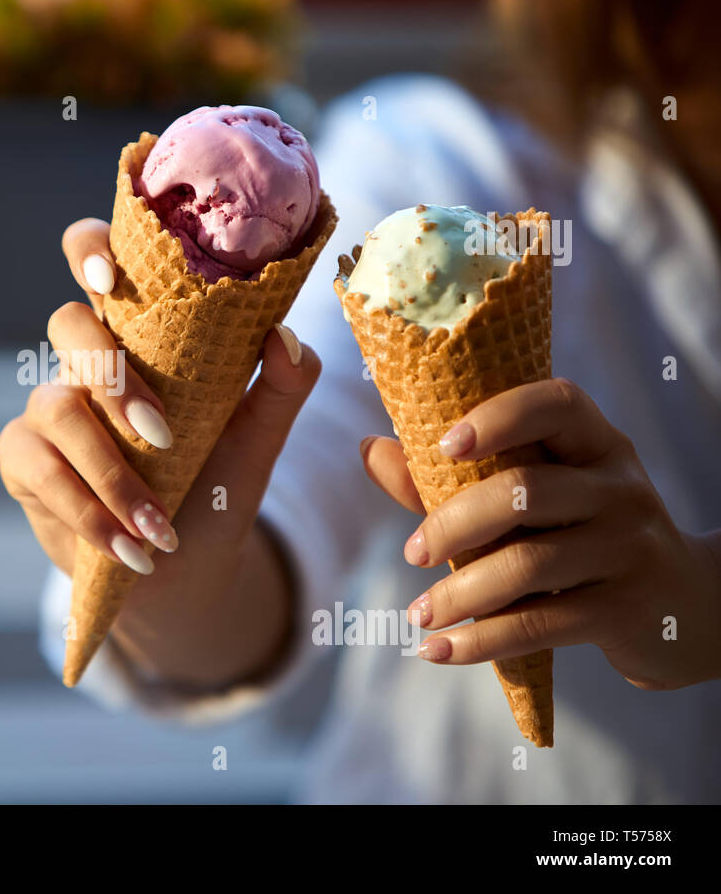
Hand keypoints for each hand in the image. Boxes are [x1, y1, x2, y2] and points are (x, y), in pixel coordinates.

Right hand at [0, 218, 320, 686]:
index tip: (108, 276)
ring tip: (156, 522)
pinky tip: (129, 546)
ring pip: (55, 405)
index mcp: (140, 333)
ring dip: (111, 469)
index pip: (97, 259)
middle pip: (66, 324)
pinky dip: (88, 511)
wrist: (187, 568)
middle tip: (163, 433)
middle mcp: (88, 359)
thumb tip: (284, 336)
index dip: (89, 249)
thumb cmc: (216, 487)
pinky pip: (38, 467)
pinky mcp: (24, 462)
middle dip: (113, 377)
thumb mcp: (259, 438)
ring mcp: (49, 407)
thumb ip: (283, 385)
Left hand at [362, 377, 720, 689]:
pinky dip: (480, 640)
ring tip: (417, 614)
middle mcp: (620, 488)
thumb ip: (449, 476)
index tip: (442, 446)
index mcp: (596, 443)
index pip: (554, 404)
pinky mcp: (626, 610)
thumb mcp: (536, 495)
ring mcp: (630, 548)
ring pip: (528, 564)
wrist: (685, 605)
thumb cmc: (581, 534)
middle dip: (453, 523)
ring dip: (458, 594)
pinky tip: (437, 649)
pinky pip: (541, 624)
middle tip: (413, 553)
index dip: (498, 417)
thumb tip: (369, 448)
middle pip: (524, 491)